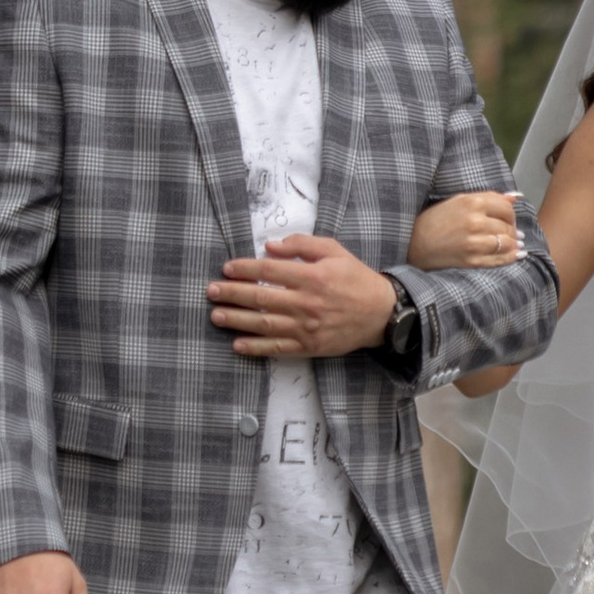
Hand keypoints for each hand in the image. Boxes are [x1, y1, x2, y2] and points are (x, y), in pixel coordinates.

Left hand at [207, 232, 397, 359]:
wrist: (381, 313)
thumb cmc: (355, 278)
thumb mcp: (334, 251)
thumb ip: (302, 245)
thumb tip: (269, 247)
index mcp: (312, 277)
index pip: (269, 271)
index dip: (245, 269)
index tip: (227, 268)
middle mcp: (307, 303)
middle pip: (261, 298)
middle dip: (233, 294)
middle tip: (211, 291)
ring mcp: (306, 328)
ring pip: (264, 325)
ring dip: (237, 320)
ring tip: (216, 316)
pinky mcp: (309, 346)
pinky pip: (277, 349)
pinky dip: (256, 348)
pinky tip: (237, 344)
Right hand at [405, 189, 520, 272]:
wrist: (414, 243)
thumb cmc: (435, 220)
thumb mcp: (459, 201)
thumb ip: (488, 198)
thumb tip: (515, 199)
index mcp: (472, 203)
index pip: (506, 208)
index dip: (510, 215)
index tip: (508, 219)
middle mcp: (475, 222)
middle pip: (508, 226)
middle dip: (512, 230)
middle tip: (511, 232)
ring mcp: (474, 243)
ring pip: (506, 243)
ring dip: (512, 244)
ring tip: (515, 244)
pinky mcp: (472, 261)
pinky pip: (500, 260)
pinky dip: (510, 257)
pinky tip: (515, 255)